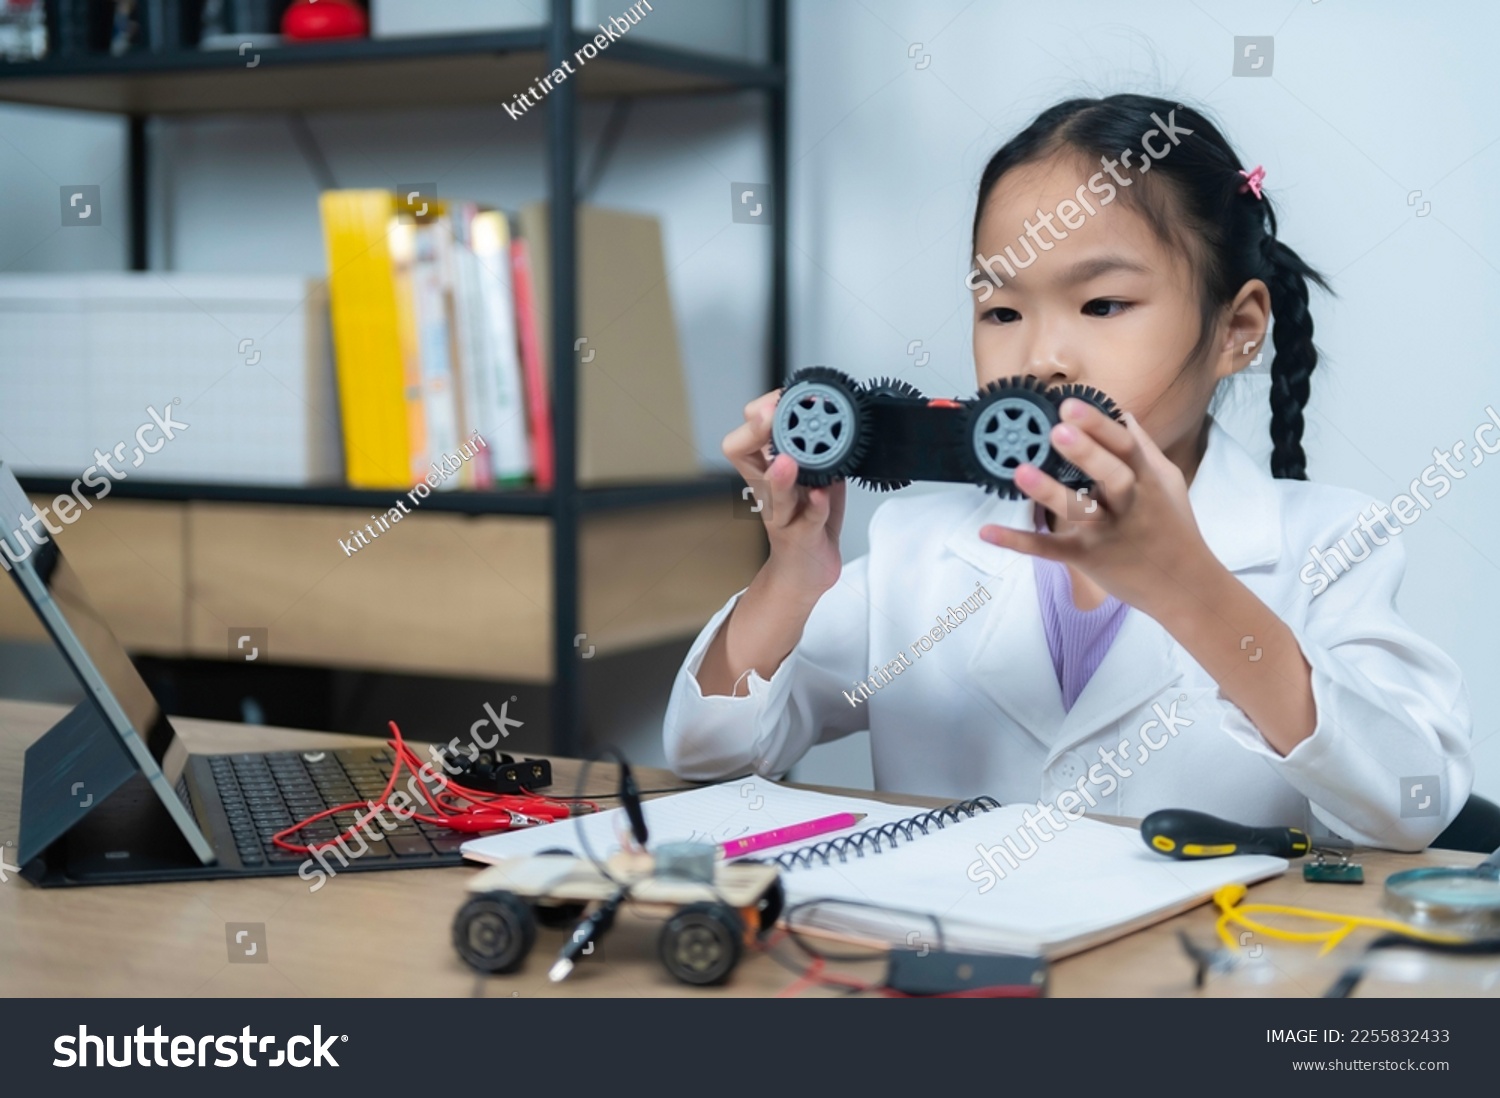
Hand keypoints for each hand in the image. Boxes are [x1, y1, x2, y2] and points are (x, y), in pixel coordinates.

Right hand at [723, 390, 844, 600]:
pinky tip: (820, 497)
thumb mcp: (816, 477)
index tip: (776, 398)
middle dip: (759, 431)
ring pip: (773, 493)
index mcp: (767, 469)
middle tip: (771, 415)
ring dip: (780, 476)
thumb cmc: (807, 522)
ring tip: (786, 461)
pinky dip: (815, 507)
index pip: (746, 434)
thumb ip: (823, 450)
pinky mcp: (800, 538)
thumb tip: (837, 418)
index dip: (759, 414)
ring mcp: (781, 515)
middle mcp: (767, 490)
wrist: (806, 571)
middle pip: (743, 455)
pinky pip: (806, 521)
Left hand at [977, 399, 1213, 614]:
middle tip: (1058, 428)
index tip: (1071, 404)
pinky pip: (1051, 550)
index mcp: (1146, 481)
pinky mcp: (1088, 558)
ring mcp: (1108, 534)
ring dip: (1050, 493)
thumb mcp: (1167, 483)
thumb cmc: (1173, 528)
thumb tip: (1125, 415)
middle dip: (1086, 452)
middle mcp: (1129, 505)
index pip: (1125, 447)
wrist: (1184, 586)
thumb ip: (1143, 449)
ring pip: (1080, 512)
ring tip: (1022, 472)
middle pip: (1110, 474)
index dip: (1099, 425)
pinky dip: (1020, 542)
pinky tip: (988, 532)